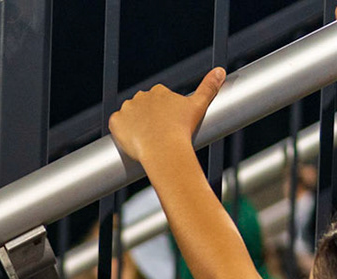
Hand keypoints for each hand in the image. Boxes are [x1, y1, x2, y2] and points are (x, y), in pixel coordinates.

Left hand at [107, 68, 224, 172]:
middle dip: (147, 119)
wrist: (164, 149)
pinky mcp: (115, 122)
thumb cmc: (182, 130)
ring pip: (128, 116)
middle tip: (156, 135)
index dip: (162, 115)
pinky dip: (120, 132)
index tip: (166, 126)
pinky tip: (130, 140)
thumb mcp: (198, 106)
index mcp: (159, 91)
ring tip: (144, 140)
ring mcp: (126, 109)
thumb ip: (209, 87)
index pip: (157, 101)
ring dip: (133, 125)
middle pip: (142, 108)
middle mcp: (140, 96)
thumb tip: (221, 71)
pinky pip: (115, 125)